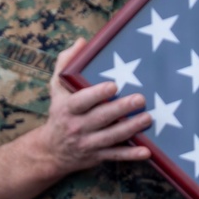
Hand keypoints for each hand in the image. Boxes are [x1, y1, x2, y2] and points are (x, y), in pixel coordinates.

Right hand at [32, 40, 153, 175]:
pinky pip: (115, 156)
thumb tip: (82, 42)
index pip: (81, 101)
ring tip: (147, 118)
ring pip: (111, 137)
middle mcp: (77, 127)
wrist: (51, 151)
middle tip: (140, 99)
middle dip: (121, 109)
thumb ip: (66, 64)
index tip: (113, 86)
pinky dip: (131, 155)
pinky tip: (146, 151)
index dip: (97, 94)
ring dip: (130, 128)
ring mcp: (88, 143)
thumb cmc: (60, 112)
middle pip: (100, 118)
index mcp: (67, 108)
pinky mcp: (98, 156)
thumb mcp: (56, 87)